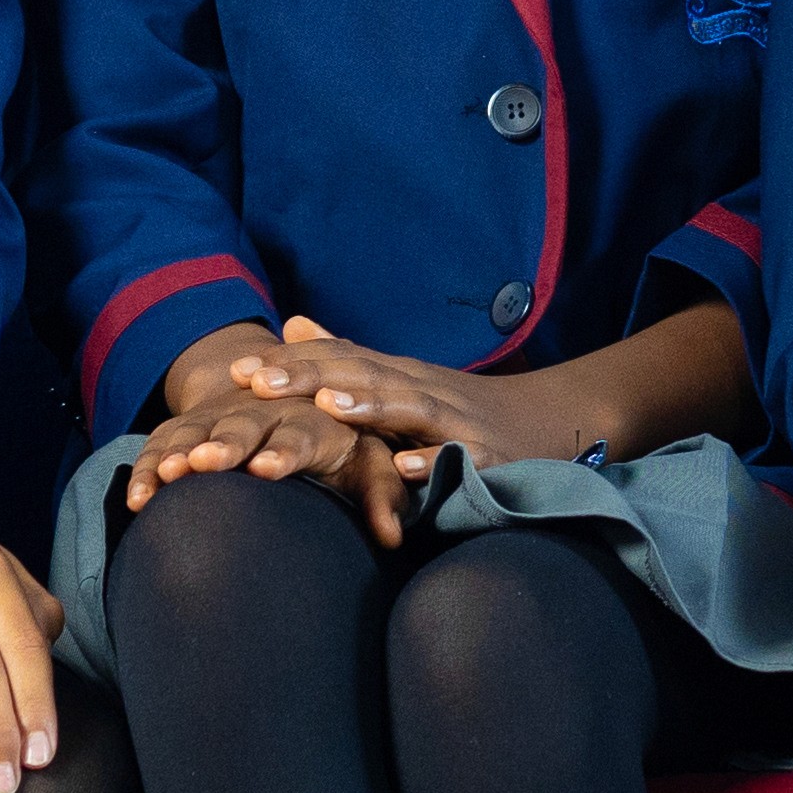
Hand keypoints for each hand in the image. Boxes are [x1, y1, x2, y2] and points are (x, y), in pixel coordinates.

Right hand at [119, 374, 428, 546]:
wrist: (283, 392)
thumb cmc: (335, 440)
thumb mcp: (364, 461)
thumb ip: (379, 495)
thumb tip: (394, 537)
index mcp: (311, 419)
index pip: (299, 433)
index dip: (282, 450)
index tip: (266, 468)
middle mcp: (261, 411)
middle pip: (242, 427)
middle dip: (224, 444)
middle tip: (205, 464)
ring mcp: (220, 415)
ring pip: (196, 431)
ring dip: (179, 452)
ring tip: (166, 476)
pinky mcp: (188, 426)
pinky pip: (163, 445)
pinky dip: (148, 468)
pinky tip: (136, 500)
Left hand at [264, 313, 587, 474]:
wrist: (554, 421)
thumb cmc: (463, 408)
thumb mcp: (403, 379)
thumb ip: (349, 355)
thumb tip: (292, 325)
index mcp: (398, 377)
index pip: (339, 360)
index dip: (289, 364)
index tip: (237, 370)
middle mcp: (423, 391)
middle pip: (364, 376)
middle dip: (311, 377)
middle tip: (260, 381)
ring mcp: (457, 423)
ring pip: (410, 408)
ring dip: (369, 405)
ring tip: (329, 405)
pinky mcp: (490, 458)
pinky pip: (459, 459)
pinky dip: (432, 461)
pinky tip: (404, 467)